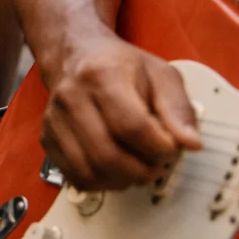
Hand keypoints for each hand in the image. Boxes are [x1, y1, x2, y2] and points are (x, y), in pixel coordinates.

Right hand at [38, 33, 201, 191]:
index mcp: (102, 75)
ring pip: (90, 171)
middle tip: (156, 163)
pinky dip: (102, 182)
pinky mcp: (48, 138)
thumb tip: (190, 143)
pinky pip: (76, 177)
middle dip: (142, 170)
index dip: (159, 147)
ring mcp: (56, 120)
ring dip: (123, 179)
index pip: (132, 126)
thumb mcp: (160, 74)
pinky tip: (116, 169)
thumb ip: (178, 108)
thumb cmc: (119, 65)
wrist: (76, 55)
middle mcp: (72, 97)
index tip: (172, 148)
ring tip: (138, 166)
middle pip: (108, 155)